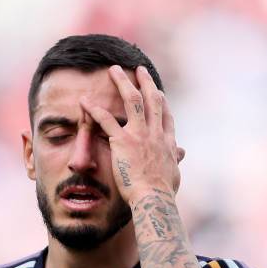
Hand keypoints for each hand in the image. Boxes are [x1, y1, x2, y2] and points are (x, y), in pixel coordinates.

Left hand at [80, 65, 184, 206]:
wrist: (154, 198)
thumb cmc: (163, 192)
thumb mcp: (174, 173)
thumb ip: (175, 159)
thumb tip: (182, 152)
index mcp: (167, 142)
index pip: (165, 116)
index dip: (161, 101)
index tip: (157, 91)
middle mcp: (155, 133)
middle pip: (152, 100)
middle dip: (145, 82)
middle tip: (140, 69)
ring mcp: (139, 135)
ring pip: (132, 100)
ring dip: (122, 82)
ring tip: (114, 70)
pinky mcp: (123, 141)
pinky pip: (106, 120)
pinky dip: (94, 109)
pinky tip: (84, 100)